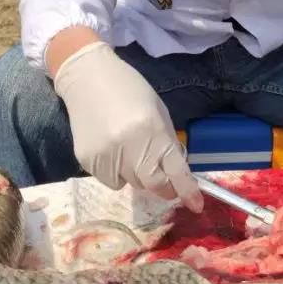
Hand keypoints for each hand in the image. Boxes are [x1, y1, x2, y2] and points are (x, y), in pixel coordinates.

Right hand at [53, 41, 202, 212]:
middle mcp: (130, 147)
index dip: (187, 190)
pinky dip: (115, 171)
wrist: (87, 78)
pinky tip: (110, 148)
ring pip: (131, 183)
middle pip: (153, 185)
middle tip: (164, 181)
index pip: (175, 170)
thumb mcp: (158, 110)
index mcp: (153, 130)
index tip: (196, 205)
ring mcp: (107, 156)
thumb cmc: (129, 90)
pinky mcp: (88, 161)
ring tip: (128, 148)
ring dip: (136, 174)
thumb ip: (166, 142)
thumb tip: (174, 173)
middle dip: (163, 188)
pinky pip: (110, 180)